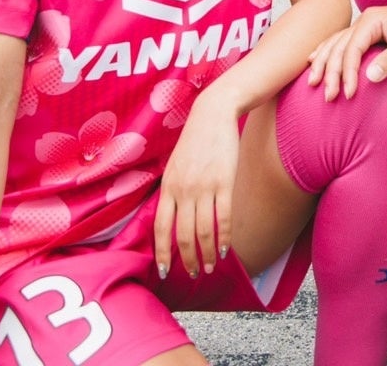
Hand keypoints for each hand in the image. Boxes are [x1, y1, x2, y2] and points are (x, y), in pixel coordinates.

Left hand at [154, 94, 240, 279]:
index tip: (164, 272)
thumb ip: (171, 192)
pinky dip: (224, 237)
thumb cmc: (194, 141)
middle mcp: (183, 189)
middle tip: (194, 274)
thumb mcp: (174, 165)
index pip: (161, 228)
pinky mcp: (224, 181)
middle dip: (187, 260)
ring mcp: (204, 186)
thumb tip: (169, 220)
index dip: (162, 253)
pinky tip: (225, 249)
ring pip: (203, 230)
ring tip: (211, 266)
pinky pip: (223, 217)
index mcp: (168, 186)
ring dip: (207, 253)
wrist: (213, 113)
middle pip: (183, 235)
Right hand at [307, 4, 386, 99]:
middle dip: (330, 72)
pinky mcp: (366, 33)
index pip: (351, 49)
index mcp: (372, 20)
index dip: (347, 73)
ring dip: (323, 62)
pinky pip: (340, 42)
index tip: (349, 94)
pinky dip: (327, 52)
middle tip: (328, 97)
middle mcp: (363, 20)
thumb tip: (369, 78)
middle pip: (339, 47)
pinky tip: (315, 60)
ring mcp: (363, 25)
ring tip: (313, 82)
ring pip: (335, 44)